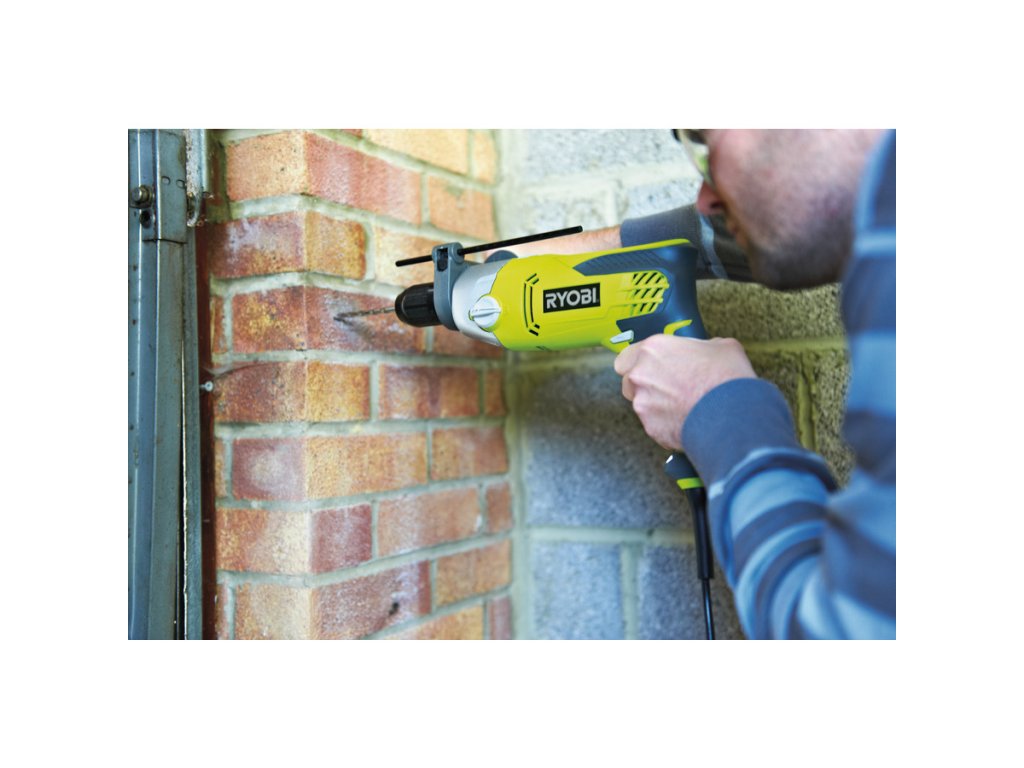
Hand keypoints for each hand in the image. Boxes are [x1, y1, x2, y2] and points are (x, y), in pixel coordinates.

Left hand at [613, 334, 756, 450]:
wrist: (731, 414)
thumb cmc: (726, 378)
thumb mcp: (721, 347)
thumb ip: (701, 347)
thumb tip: (705, 352)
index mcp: (653, 350)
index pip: (626, 357)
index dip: (639, 363)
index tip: (651, 367)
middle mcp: (640, 375)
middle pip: (629, 382)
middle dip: (644, 385)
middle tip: (667, 387)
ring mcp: (643, 404)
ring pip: (640, 405)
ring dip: (655, 406)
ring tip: (682, 407)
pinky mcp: (650, 428)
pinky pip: (653, 425)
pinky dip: (666, 425)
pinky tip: (686, 421)